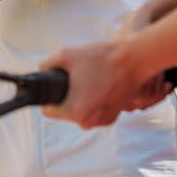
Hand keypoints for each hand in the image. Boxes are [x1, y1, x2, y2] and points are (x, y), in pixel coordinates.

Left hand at [39, 41, 171, 128]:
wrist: (135, 59)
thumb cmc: (102, 57)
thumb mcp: (66, 54)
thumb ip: (46, 65)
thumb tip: (41, 71)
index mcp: (75, 112)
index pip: (48, 111)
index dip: (48, 96)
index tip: (55, 84)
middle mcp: (89, 121)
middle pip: (64, 109)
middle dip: (66, 94)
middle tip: (76, 76)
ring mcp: (103, 120)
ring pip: (80, 109)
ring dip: (80, 96)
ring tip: (90, 77)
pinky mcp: (114, 115)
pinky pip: (94, 108)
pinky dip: (94, 98)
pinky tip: (99, 82)